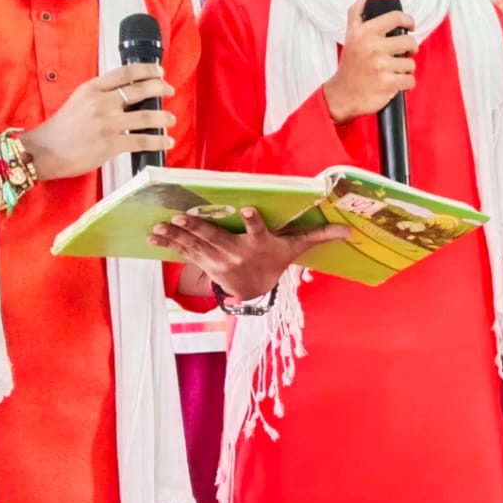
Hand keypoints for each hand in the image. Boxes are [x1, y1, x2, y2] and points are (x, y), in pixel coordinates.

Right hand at [23, 63, 174, 180]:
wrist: (43, 151)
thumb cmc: (61, 128)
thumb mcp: (79, 100)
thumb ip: (101, 94)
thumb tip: (128, 93)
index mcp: (92, 89)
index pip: (125, 73)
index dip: (147, 70)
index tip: (159, 71)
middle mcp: (101, 103)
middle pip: (140, 90)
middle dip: (160, 88)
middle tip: (169, 90)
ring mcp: (107, 123)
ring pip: (146, 116)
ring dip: (163, 117)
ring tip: (170, 119)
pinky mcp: (110, 144)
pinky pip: (142, 141)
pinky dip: (158, 141)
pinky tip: (166, 141)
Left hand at [149, 208, 349, 299]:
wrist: (256, 291)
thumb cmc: (274, 261)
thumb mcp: (295, 249)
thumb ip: (317, 236)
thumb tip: (347, 230)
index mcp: (260, 245)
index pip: (258, 231)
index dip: (252, 221)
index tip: (245, 210)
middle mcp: (237, 254)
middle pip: (217, 239)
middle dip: (199, 228)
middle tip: (181, 217)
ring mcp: (218, 261)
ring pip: (195, 246)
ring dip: (176, 236)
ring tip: (159, 226)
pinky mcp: (205, 264)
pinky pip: (185, 252)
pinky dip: (169, 243)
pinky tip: (154, 235)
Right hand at [323, 0, 418, 124]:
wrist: (342, 94)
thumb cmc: (349, 64)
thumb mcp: (350, 35)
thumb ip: (357, 12)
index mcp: (365, 32)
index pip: (396, 18)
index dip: (409, 21)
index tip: (411, 27)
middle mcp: (373, 47)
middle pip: (409, 42)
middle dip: (409, 49)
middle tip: (403, 54)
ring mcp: (380, 66)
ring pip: (411, 63)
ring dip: (405, 69)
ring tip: (393, 70)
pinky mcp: (387, 83)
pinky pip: (410, 80)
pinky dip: (406, 84)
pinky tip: (395, 82)